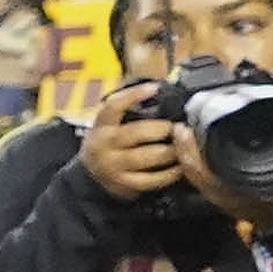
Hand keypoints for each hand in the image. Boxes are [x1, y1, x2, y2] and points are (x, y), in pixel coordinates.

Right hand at [74, 85, 188, 205]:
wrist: (90, 173)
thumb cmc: (108, 142)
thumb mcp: (110, 123)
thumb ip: (130, 110)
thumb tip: (162, 91)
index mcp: (102, 125)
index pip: (114, 106)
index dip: (134, 95)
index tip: (154, 88)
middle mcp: (104, 145)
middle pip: (139, 132)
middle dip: (164, 129)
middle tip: (177, 128)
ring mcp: (113, 166)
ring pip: (150, 156)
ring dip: (172, 150)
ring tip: (182, 146)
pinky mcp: (123, 184)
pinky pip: (152, 179)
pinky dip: (170, 173)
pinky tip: (178, 167)